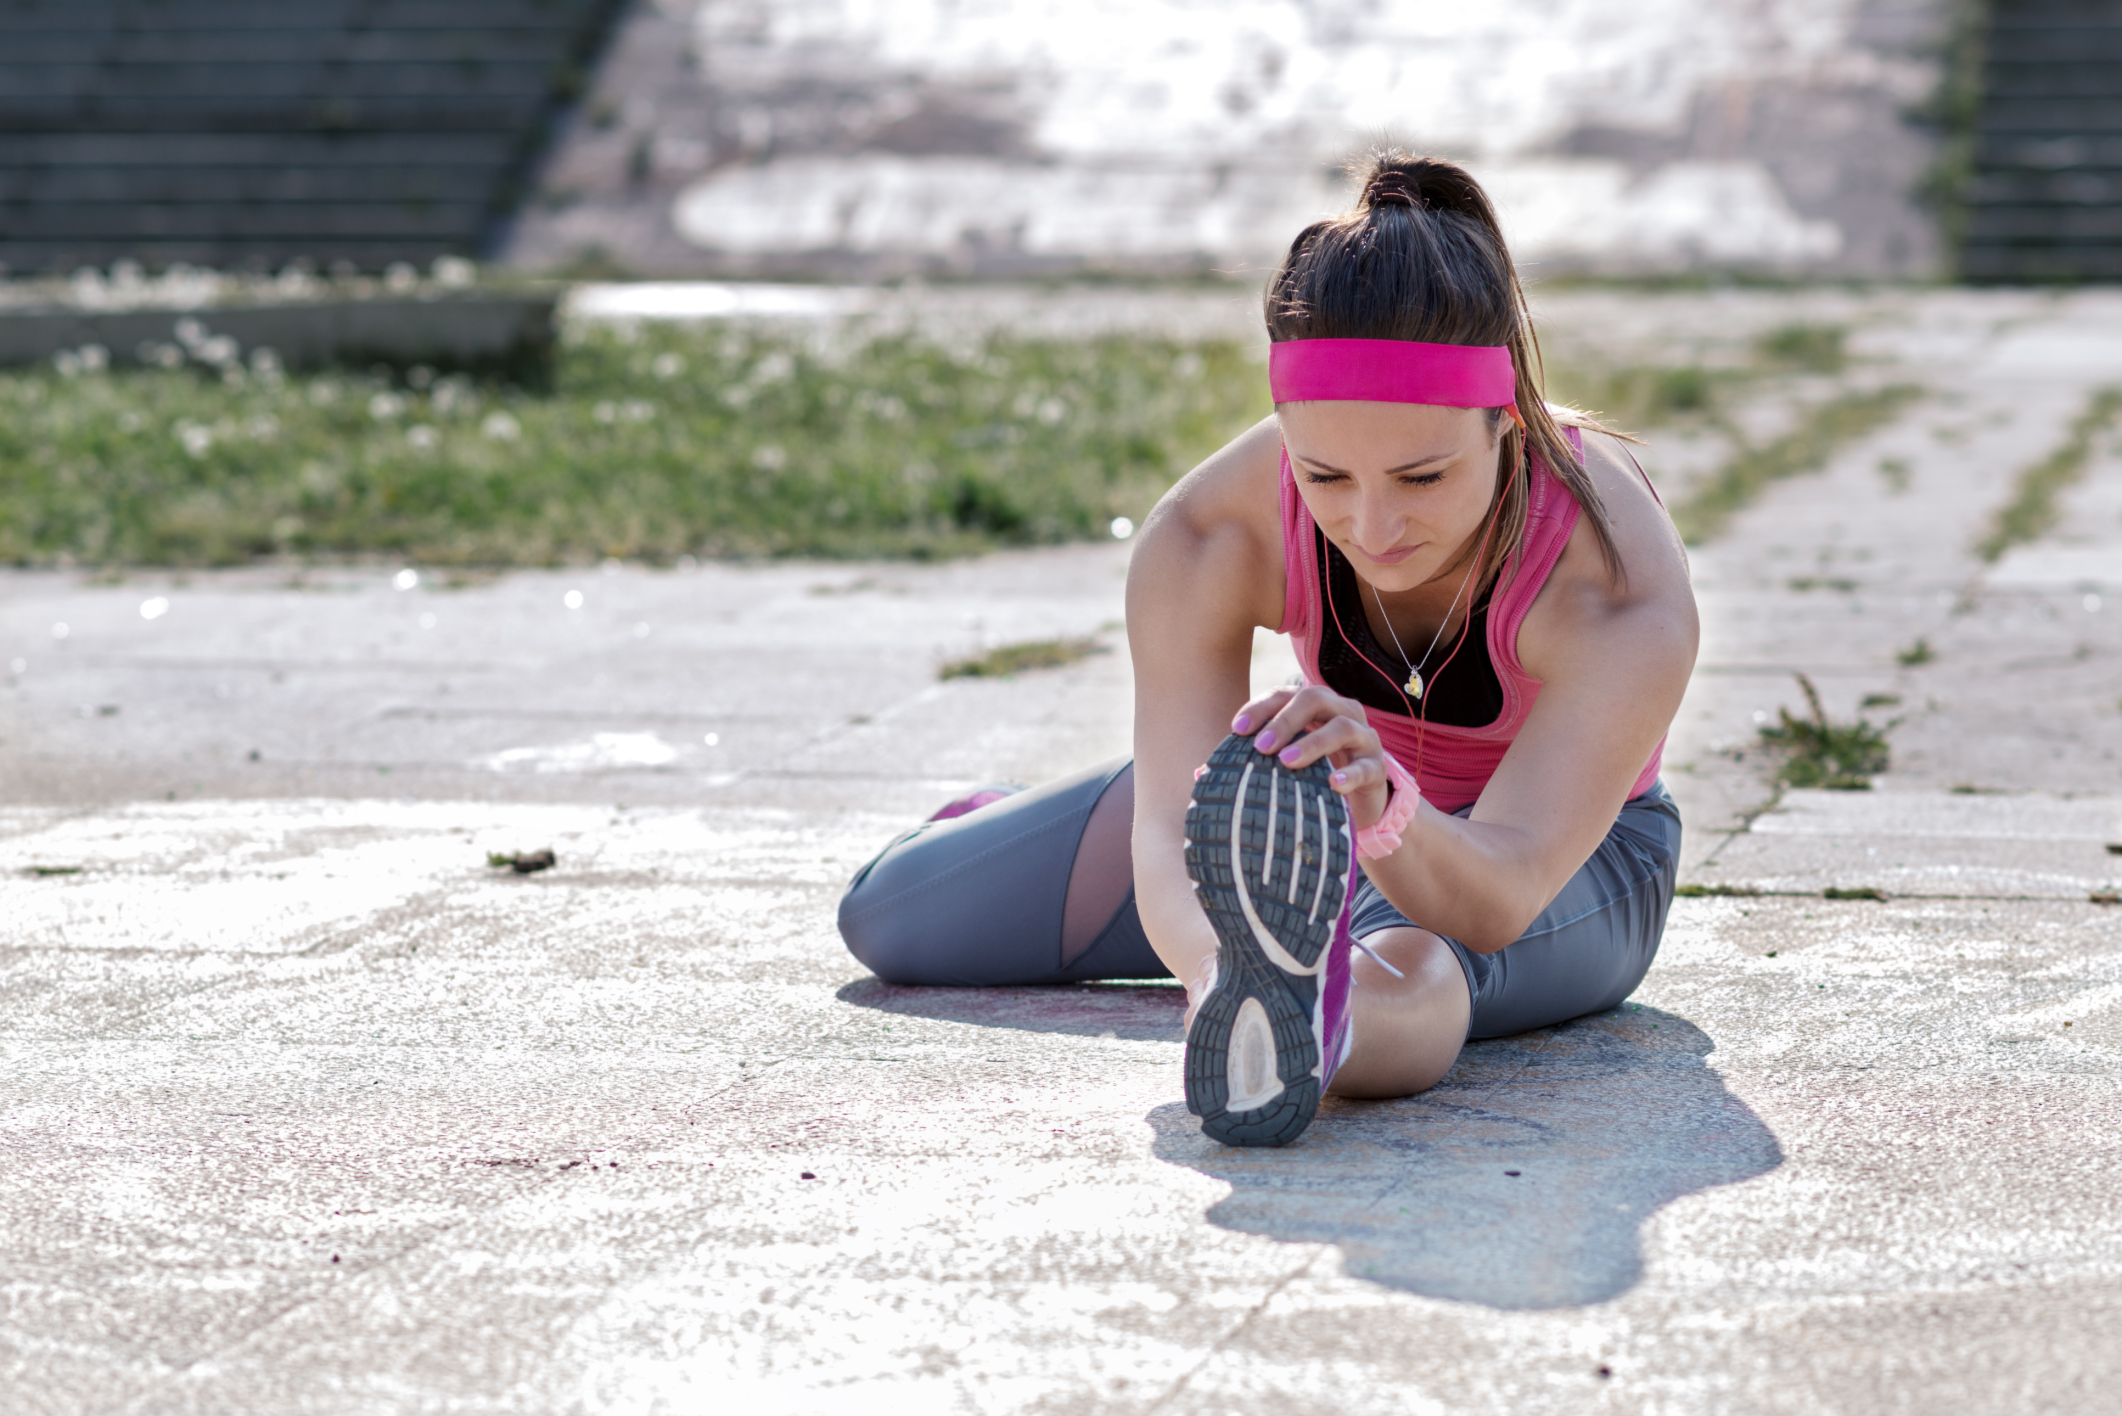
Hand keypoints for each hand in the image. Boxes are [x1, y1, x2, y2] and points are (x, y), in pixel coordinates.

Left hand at [1229, 685, 1391, 830]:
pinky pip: (1367, 766)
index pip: (1285, 695)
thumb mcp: (1284, 766)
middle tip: (1261, 746)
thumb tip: (1200, 773)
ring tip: (1287, 762)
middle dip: (1285, 720)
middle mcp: (1341, 712)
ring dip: (1312, 743)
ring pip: (1342, 727)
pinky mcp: (1379, 767)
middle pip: (1314, 699)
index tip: (1236, 729)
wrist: (1360, 804)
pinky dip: (1350, 774)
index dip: (1261, 707)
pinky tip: (1333, 784)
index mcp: (1314, 707)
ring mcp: (1364, 738)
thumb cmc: (1313, 777)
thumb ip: (1251, 763)